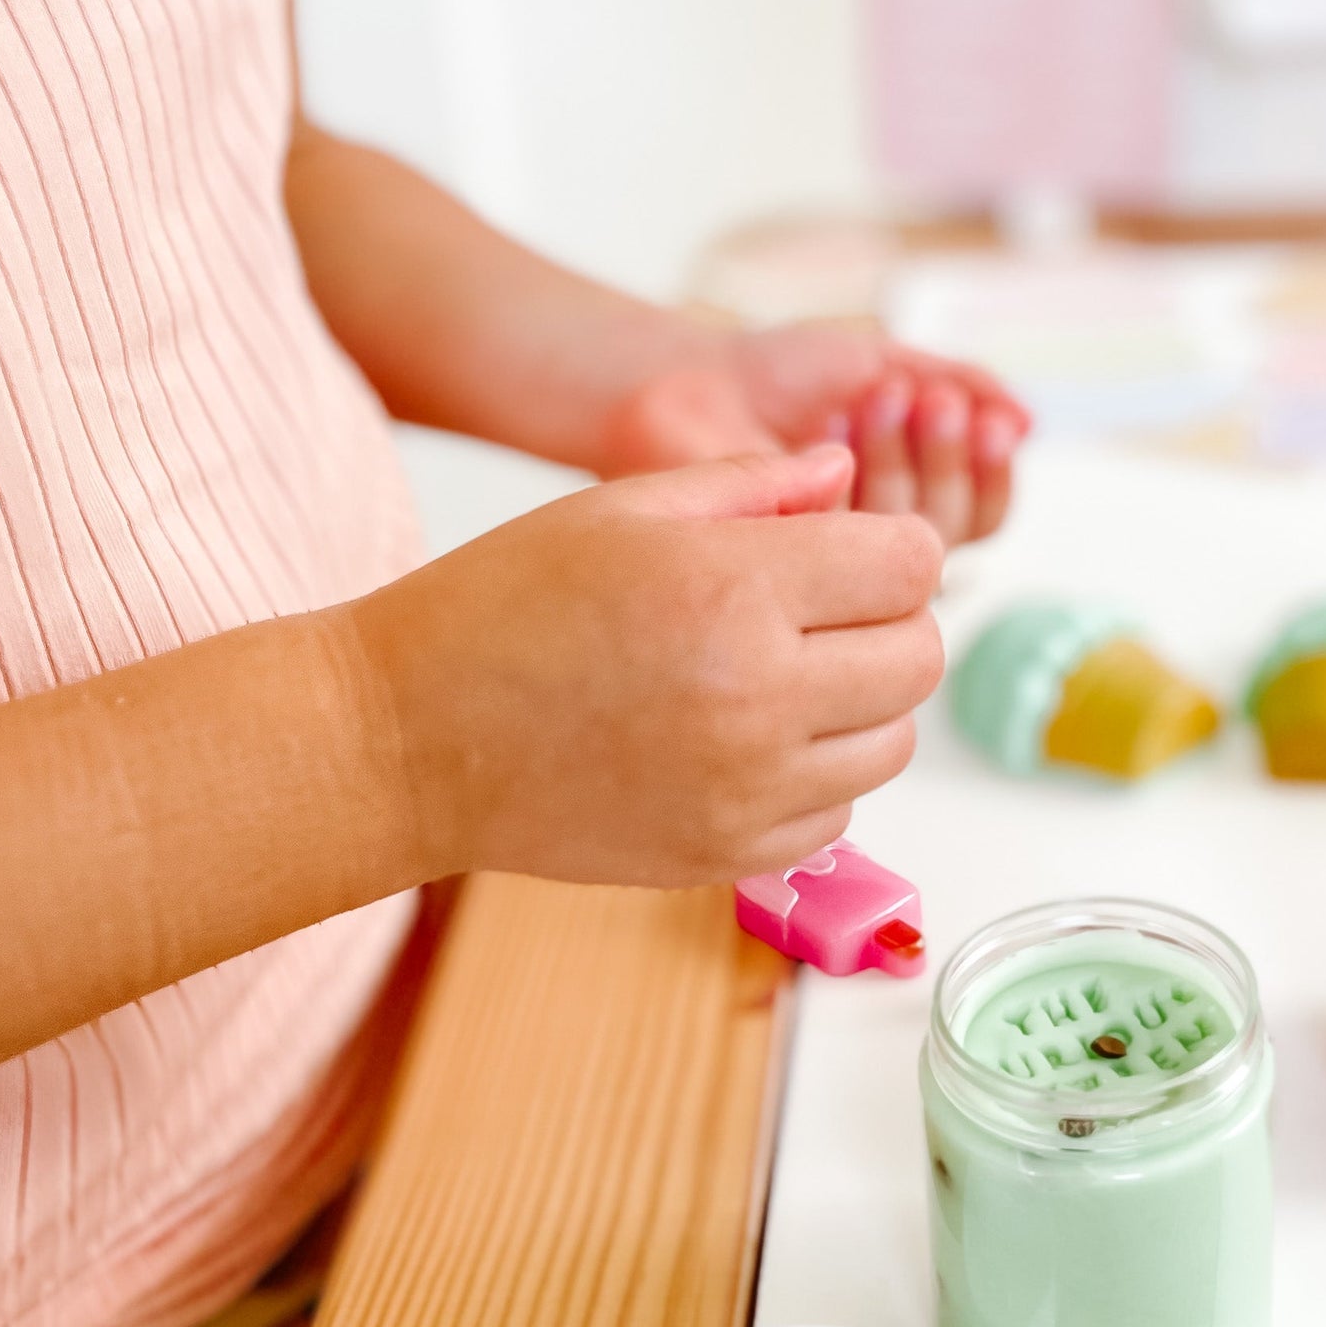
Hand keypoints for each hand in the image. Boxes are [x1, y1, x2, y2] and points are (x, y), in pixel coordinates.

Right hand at [349, 445, 943, 885]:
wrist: (406, 740)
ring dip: (861, 703)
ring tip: (780, 675)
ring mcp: (747, 788)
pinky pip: (839, 811)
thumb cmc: (503, 606)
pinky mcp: (728, 854)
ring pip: (894, 741)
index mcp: (735, 589)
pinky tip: (746, 739)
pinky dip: (816, 774)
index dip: (891, 546)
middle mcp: (757, 695)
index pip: (912, 563)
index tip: (846, 550)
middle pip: (920, 656)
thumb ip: (755, 484)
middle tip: (818, 610)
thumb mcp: (622, 506)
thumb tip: (847, 472)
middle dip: (887, 620)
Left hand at [593, 320, 1029, 546]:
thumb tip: (1030, 419)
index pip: (984, 506)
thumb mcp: (881, 360)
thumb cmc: (773, 372)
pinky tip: (843, 430)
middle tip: (923, 399)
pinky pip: (866, 548)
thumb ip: (959, 383)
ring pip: (924, 543)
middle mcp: (879, 540)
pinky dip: (868, 482)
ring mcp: (839, 564)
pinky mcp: (798, 577)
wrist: (690, 380)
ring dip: (917, 463)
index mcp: (907, 496)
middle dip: (951, 456)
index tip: (973, 408)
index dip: (990, 462)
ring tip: (881, 399)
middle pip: (962, 526)